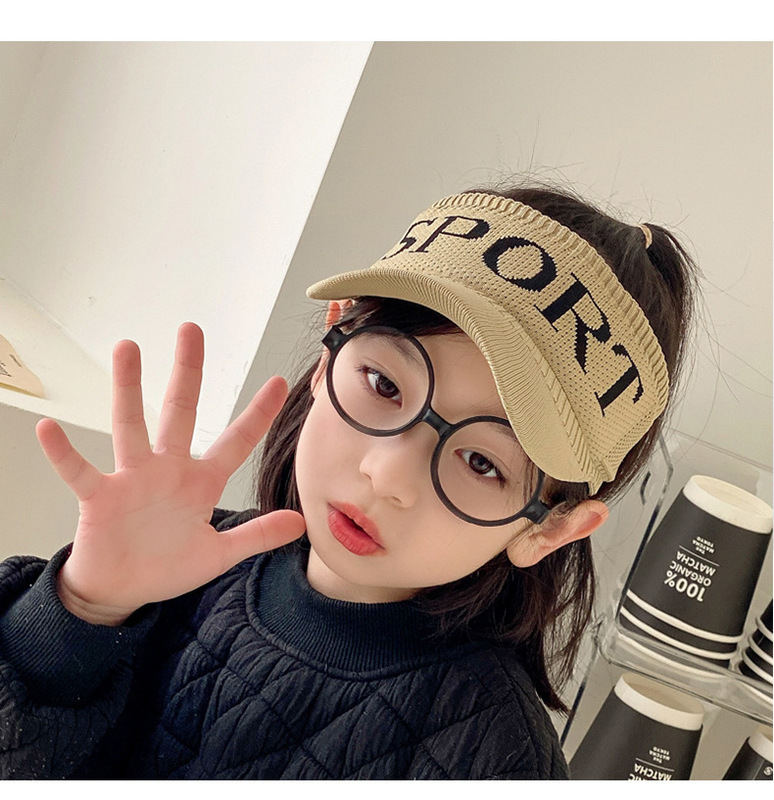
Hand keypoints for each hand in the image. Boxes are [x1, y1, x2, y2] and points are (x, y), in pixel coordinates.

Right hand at [36, 322, 305, 625]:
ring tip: (127, 348)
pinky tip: (49, 429)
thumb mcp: (218, 554)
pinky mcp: (100, 498)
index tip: (279, 382)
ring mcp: (132, 479)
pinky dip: (63, 453)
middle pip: (180, 412)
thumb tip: (301, 523)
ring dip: (128, 389)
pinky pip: (80, 471)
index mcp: (201, 481)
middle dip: (187, 372)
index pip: (236, 442)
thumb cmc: (168, 566)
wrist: (122, 589)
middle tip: (191, 330)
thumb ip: (256, 536)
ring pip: (130, 425)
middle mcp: (167, 469)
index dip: (258, 415)